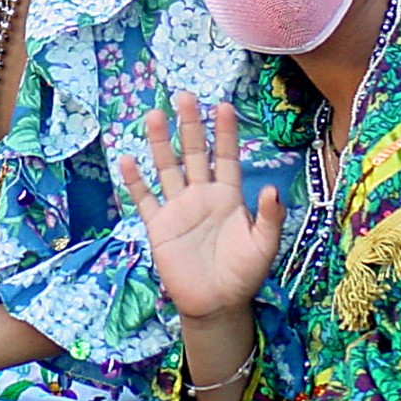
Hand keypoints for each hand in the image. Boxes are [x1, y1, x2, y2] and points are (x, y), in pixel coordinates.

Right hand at [119, 92, 284, 320]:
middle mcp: (202, 196)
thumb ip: (268, 218)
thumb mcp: (263, 246)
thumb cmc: (243, 274)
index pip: (226, 156)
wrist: (216, 305)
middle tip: (184, 96)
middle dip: (190, 125)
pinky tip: (127, 160)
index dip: (224, 132)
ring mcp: (178, 209)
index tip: (223, 105)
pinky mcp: (159, 227)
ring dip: (160, 143)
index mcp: (229, 196)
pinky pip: (145, 200)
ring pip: (167, 168)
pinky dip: (136, 181)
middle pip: (194, 153)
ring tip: (154, 116)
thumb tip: (272, 189)